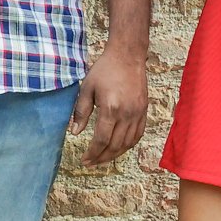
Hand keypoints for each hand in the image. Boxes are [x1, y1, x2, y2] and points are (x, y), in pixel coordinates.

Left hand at [72, 41, 146, 166]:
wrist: (127, 57)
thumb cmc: (104, 70)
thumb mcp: (86, 89)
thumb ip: (80, 112)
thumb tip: (75, 133)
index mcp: (110, 109)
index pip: (102, 140)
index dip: (92, 153)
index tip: (84, 160)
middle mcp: (127, 114)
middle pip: (116, 145)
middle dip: (102, 158)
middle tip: (90, 163)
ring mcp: (138, 113)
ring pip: (128, 143)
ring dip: (115, 154)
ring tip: (102, 159)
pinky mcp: (144, 111)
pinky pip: (138, 134)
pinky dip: (129, 144)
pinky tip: (119, 148)